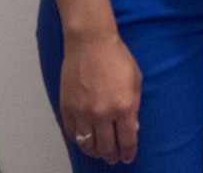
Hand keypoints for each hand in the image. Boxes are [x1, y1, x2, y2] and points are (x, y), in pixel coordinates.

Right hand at [60, 33, 140, 164]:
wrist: (91, 44)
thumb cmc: (116, 58)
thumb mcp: (135, 81)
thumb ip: (134, 107)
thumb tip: (132, 128)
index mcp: (124, 106)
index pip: (127, 139)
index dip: (128, 152)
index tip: (128, 157)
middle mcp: (103, 113)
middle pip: (107, 147)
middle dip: (112, 156)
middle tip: (114, 158)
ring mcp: (83, 113)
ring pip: (87, 145)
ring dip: (95, 152)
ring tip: (100, 152)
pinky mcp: (67, 109)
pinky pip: (72, 133)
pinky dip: (79, 140)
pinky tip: (84, 139)